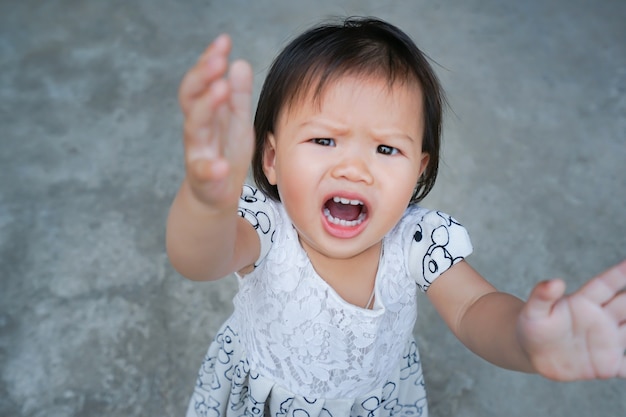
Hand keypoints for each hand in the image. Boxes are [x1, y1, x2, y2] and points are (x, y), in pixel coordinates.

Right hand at [178, 34, 253, 209]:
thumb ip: (237, 95)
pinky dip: (211, 168)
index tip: (224, 41)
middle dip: (202, 77)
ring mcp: (198, 153)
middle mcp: (197, 130)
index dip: (209, 61)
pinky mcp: (204, 180)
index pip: (201, 82)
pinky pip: (204, 172)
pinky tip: (222, 164)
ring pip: (194, 128)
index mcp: (206, 113)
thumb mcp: (236, 121)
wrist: (214, 195)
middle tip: (218, 60)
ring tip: (221, 89)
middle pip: (191, 99)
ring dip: (206, 107)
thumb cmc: (225, 154)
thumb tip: (240, 62)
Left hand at [518, 260, 625, 380]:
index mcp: (584, 302)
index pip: (608, 284)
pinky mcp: (608, 363)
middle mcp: (601, 318)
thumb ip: (542, 296)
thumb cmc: (531, 327)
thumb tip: (554, 282)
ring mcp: (607, 341)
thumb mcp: (533, 311)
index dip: (621, 273)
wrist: (531, 351)